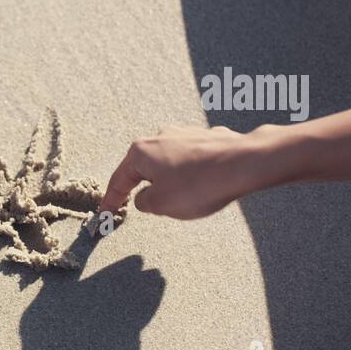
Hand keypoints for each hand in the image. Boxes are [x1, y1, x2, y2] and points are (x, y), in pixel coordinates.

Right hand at [98, 125, 270, 219]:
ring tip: (183, 200)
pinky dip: (190, 175)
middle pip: (143, 169)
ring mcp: (184, 135)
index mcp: (141, 152)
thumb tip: (145, 199)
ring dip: (169, 181)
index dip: (111, 202)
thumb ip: (144, 203)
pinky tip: (202, 186)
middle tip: (144, 207)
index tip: (105, 214)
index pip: (118, 181)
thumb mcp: (161, 205)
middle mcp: (159, 138)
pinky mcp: (206, 138)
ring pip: (167, 164)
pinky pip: (190, 161)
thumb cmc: (200, 184)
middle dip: (143, 188)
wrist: (245, 163)